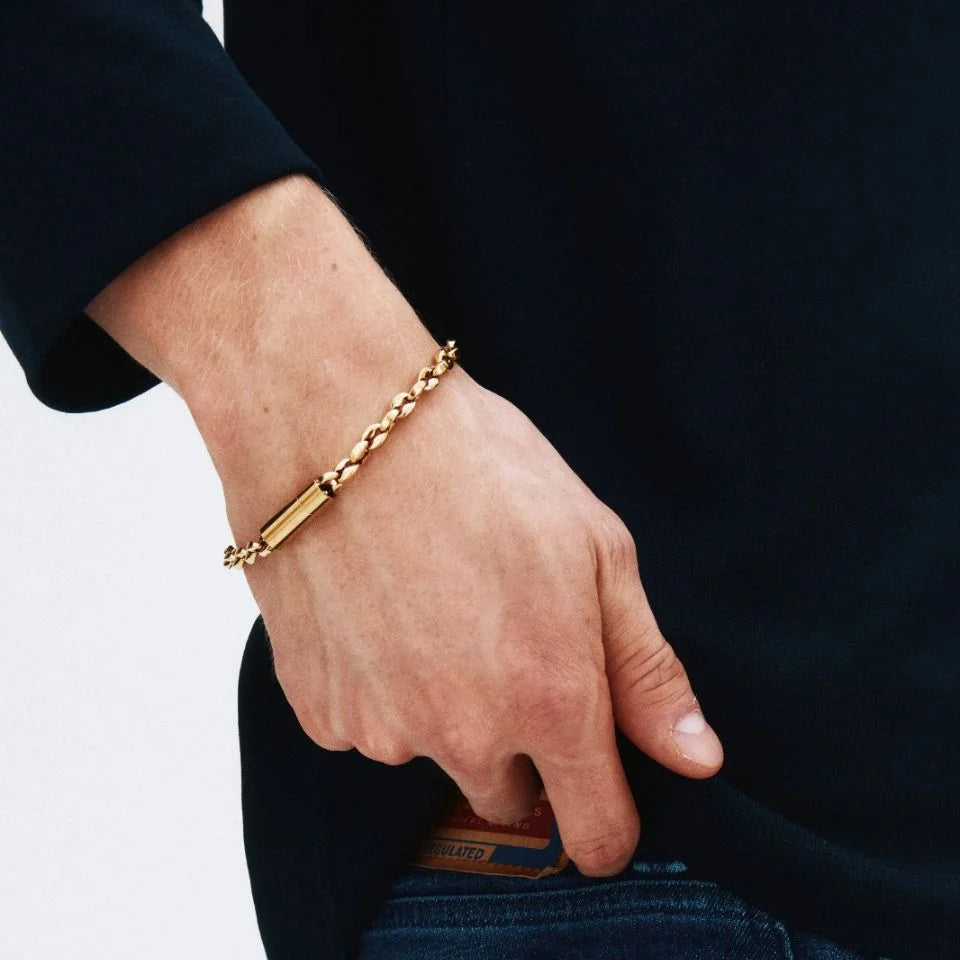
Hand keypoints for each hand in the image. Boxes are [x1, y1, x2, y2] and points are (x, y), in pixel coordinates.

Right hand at [87, 174, 722, 876]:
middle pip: (510, 796)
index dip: (608, 822)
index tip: (600, 793)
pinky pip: (368, 725)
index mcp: (550, 702)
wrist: (336, 425)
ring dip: (441, 707)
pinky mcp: (318, 711)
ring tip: (432, 606)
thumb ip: (645, 670)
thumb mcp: (596, 550)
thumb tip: (695, 759)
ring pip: (433, 751)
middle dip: (520, 747)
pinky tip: (379, 611)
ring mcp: (382, 730)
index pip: (596, 834)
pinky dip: (380, 688)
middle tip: (503, 641)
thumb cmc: (478, 469)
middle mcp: (465, 737)